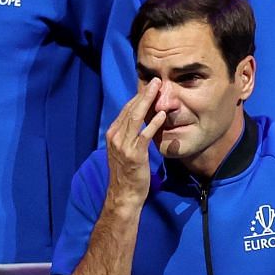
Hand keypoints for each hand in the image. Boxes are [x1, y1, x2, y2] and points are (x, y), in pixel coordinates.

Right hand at [104, 78, 164, 206]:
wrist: (124, 194)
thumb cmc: (128, 173)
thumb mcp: (125, 150)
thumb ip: (130, 136)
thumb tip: (140, 124)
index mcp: (113, 134)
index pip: (126, 110)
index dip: (139, 97)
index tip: (150, 87)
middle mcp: (115, 136)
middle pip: (130, 109)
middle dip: (144, 94)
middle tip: (157, 80)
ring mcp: (123, 145)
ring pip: (136, 118)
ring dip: (149, 101)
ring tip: (159, 89)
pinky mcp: (134, 154)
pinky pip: (144, 135)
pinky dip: (153, 123)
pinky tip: (162, 114)